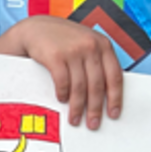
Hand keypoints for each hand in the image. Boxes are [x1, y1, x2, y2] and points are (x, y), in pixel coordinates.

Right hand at [0, 16, 122, 128]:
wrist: (36, 28)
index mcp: (103, 45)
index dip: (115, 98)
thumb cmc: (62, 39)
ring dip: (77, 106)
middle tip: (93, 123)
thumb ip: (97, 61)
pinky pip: (62, 81)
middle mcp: (90, 46)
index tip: (113, 114)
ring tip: (75, 118)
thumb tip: (106, 92)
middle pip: (97, 85)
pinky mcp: (55, 56)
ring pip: (80, 86)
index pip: (115, 76)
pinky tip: (62, 100)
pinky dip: (63, 94)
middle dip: (95, 108)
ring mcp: (73, 51)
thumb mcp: (85, 43)